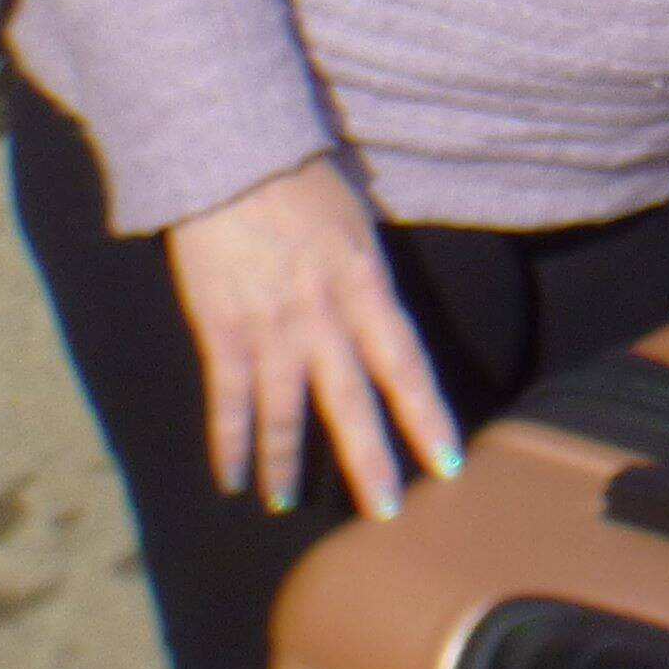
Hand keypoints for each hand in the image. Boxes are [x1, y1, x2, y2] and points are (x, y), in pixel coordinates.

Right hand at [161, 157, 462, 516]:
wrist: (229, 155)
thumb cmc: (300, 178)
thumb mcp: (357, 222)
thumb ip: (370, 278)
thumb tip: (382, 323)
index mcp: (366, 284)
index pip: (406, 363)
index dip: (426, 416)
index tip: (447, 463)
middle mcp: (323, 315)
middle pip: (352, 402)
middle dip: (369, 461)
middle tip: (383, 512)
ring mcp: (270, 327)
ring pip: (286, 412)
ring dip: (286, 464)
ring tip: (286, 505)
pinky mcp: (222, 330)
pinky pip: (229, 400)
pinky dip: (231, 443)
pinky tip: (233, 478)